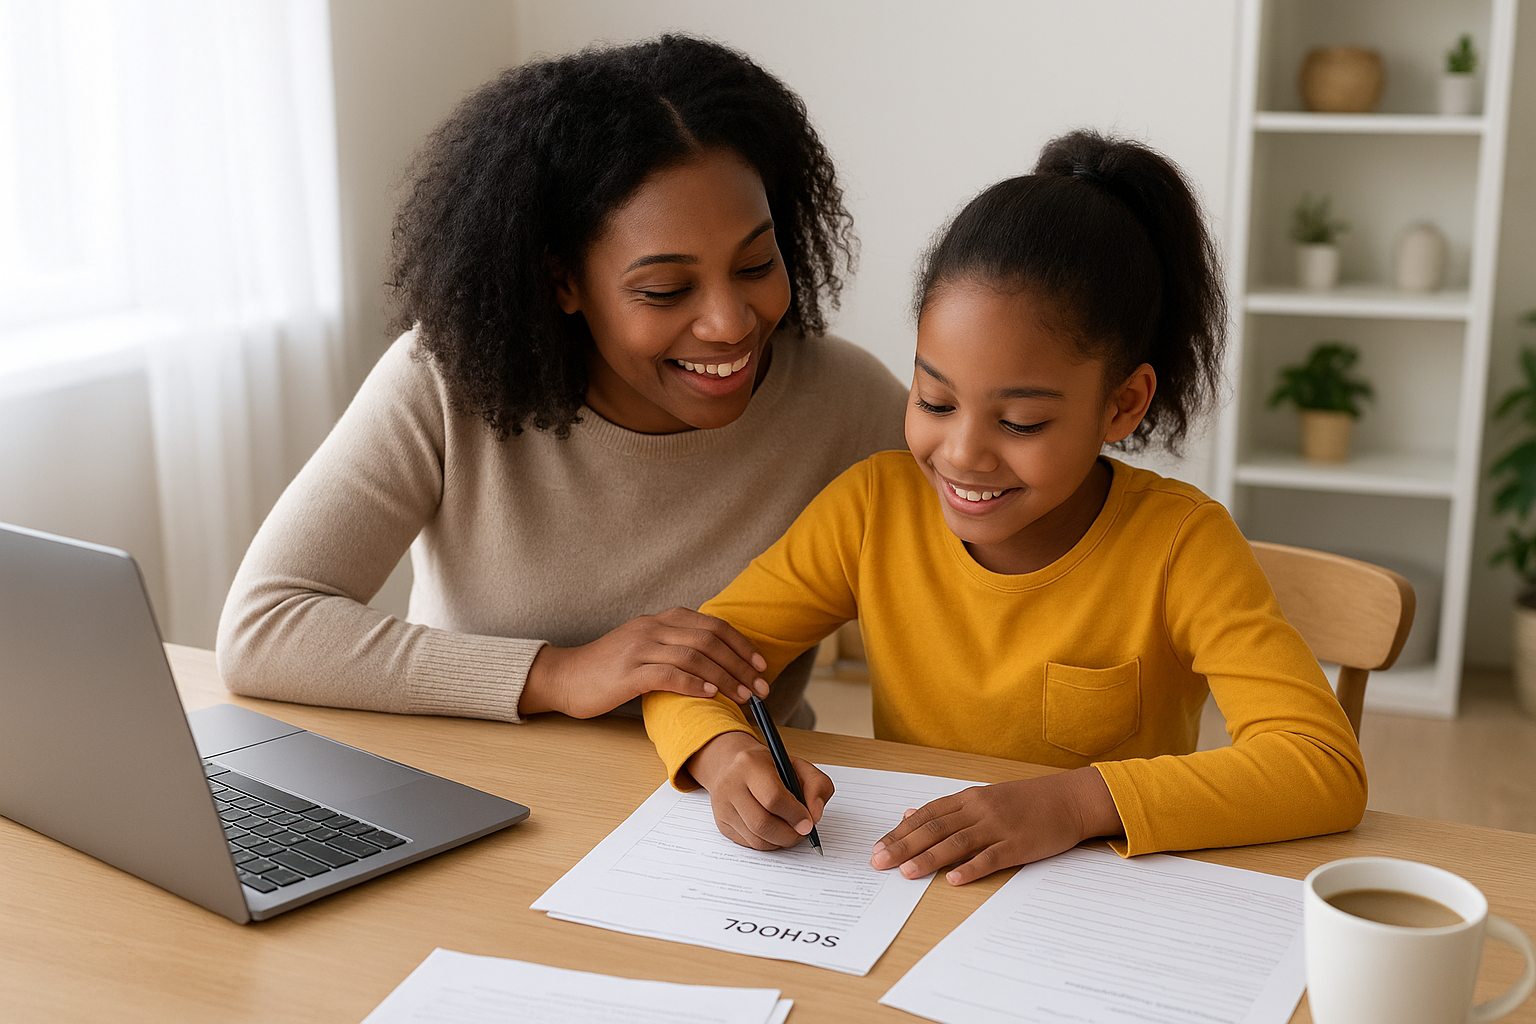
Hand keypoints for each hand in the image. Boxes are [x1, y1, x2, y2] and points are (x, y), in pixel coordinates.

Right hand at [519, 608, 768, 717]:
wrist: (565, 677)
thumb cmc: (608, 669)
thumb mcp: (645, 647)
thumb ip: (675, 646)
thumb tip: (716, 664)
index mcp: (660, 620)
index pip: (712, 625)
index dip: (741, 644)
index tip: (761, 665)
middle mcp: (652, 628)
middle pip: (709, 639)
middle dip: (740, 664)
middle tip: (761, 687)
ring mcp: (639, 648)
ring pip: (694, 656)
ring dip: (725, 677)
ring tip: (744, 695)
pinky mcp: (628, 673)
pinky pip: (669, 674)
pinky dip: (694, 684)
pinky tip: (711, 695)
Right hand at [686, 731, 833, 850]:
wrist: (732, 765)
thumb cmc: (767, 766)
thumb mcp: (798, 765)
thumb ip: (817, 785)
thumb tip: (815, 815)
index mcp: (750, 764)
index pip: (773, 798)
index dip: (795, 815)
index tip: (809, 823)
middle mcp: (731, 785)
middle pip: (762, 823)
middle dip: (789, 834)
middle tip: (802, 832)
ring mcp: (723, 807)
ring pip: (756, 839)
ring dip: (780, 841)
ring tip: (791, 831)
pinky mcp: (722, 824)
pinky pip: (749, 844)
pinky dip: (768, 843)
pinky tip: (775, 832)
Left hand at [869, 767, 1121, 884]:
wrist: (1068, 799)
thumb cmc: (1024, 801)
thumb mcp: (983, 797)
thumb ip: (947, 809)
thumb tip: (909, 813)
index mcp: (968, 799)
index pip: (926, 815)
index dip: (900, 832)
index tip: (878, 848)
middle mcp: (979, 810)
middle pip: (934, 829)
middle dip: (903, 846)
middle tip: (879, 862)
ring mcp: (998, 827)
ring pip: (957, 843)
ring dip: (929, 858)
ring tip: (906, 872)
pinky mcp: (1018, 845)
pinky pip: (991, 858)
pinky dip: (971, 868)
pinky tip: (953, 879)